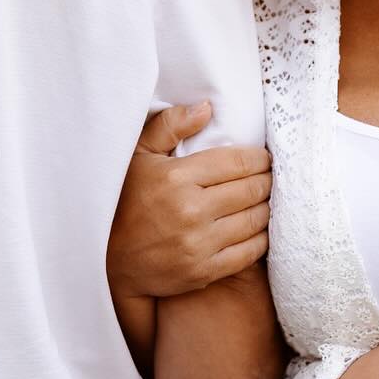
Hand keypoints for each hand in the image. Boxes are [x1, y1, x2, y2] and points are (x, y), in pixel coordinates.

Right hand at [108, 102, 271, 300]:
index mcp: (177, 177)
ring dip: (266, 208)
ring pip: (255, 220)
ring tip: (265, 200)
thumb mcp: (137, 155)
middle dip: (267, 181)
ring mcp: (198, 244)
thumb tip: (206, 108)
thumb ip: (169, 125)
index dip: (259, 159)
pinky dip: (260, 239)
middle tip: (270, 178)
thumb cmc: (124, 201)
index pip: (237, 163)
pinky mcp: (203, 271)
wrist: (108, 260)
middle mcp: (191, 210)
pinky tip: (259, 229)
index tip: (264, 159)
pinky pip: (248, 252)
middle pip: (252, 190)